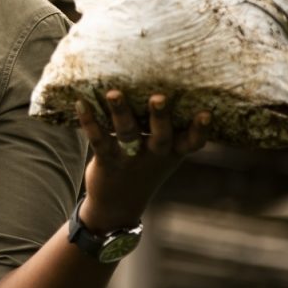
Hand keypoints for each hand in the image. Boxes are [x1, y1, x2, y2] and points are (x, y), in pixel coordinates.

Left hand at [74, 90, 208, 231]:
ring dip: (121, 112)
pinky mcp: (107, 160)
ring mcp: (130, 158)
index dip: (200, 129)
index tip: (206, 113)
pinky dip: (89, 121)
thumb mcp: (163, 153)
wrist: (117, 205)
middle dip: (160, 117)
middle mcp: (154, 155)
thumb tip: (166, 82)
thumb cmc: (144, 166)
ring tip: (114, 93)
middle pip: (160, 136)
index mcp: (172, 151)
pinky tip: (81, 103)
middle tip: (158, 98)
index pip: (192, 142)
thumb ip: (167, 127)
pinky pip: (98, 139)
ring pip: (127, 133)